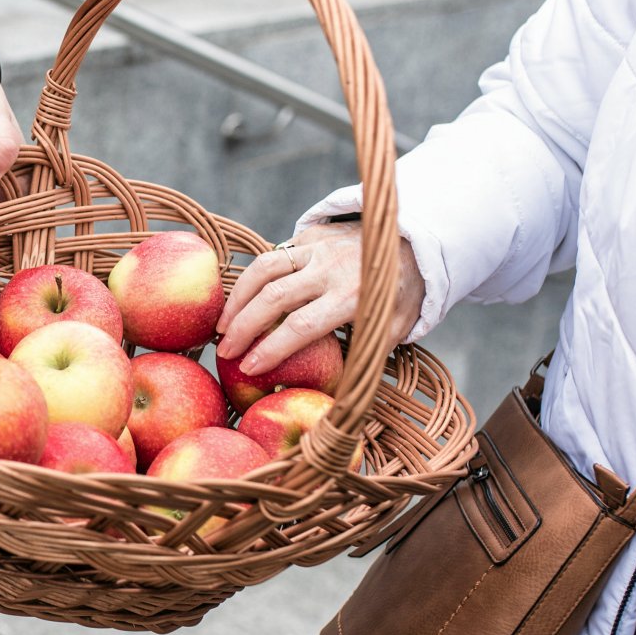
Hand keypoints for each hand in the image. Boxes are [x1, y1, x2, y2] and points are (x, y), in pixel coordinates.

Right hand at [214, 222, 424, 376]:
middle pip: (274, 298)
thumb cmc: (400, 295)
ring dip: (237, 299)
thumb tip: (340, 399)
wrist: (414, 242)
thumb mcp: (392, 329)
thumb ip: (365, 356)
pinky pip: (272, 256)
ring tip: (221, 326)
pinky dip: (250, 280)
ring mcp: (317, 248)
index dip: (272, 348)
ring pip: (264, 270)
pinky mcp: (309, 234)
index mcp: (354, 296)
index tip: (249, 367)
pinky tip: (238, 302)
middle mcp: (331, 269)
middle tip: (224, 351)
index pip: (302, 325)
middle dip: (243, 327)